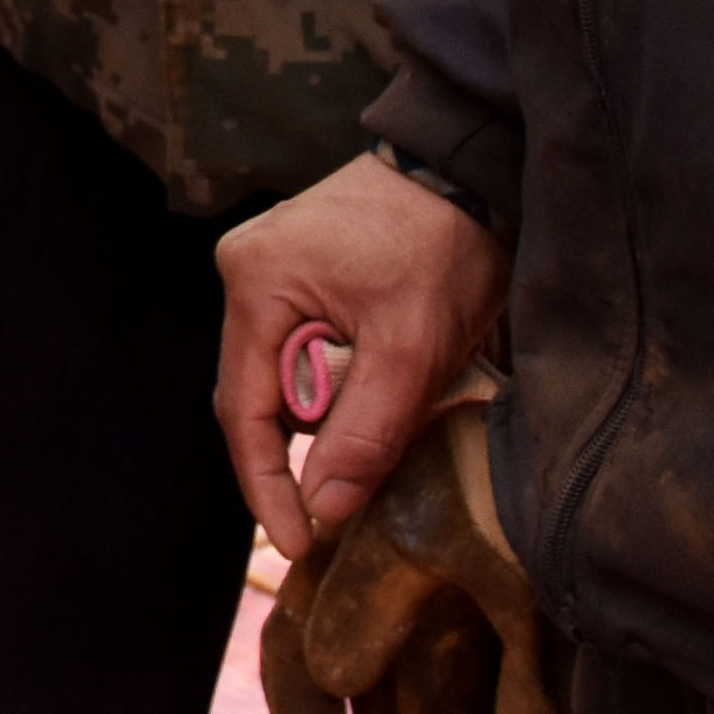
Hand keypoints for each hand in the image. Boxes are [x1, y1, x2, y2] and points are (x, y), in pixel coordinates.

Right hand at [215, 152, 512, 562]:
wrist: (469, 168)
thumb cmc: (441, 246)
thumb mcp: (412, 350)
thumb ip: (363, 433)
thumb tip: (321, 508)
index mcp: (256, 284)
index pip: (244, 412)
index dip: (267, 487)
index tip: (299, 545)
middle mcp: (244, 271)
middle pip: (259, 395)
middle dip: (306, 448)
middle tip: (353, 496)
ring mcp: (267, 266)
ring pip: (284, 375)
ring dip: (328, 413)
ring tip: (388, 421)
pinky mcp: (296, 268)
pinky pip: (300, 347)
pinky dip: (337, 382)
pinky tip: (378, 386)